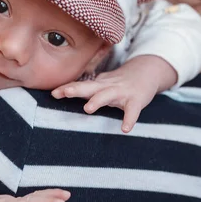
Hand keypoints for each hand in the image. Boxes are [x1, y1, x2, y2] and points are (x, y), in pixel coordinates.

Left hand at [52, 55, 176, 132]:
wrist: (147, 72)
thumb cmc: (120, 82)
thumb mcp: (102, 84)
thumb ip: (87, 90)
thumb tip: (65, 92)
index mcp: (98, 84)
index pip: (80, 86)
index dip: (67, 88)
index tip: (53, 93)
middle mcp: (108, 86)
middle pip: (90, 87)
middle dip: (76, 89)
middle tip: (64, 93)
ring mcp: (122, 93)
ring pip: (108, 95)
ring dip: (98, 100)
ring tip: (87, 109)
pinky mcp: (136, 100)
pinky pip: (132, 111)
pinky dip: (129, 119)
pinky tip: (125, 129)